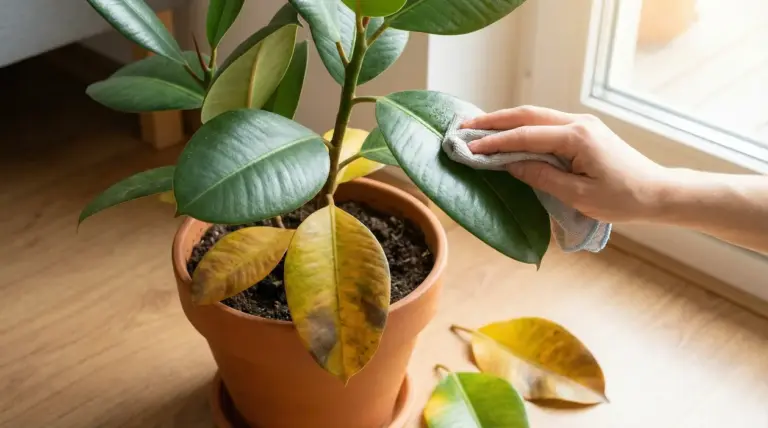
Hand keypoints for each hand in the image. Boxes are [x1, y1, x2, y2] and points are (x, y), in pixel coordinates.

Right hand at [462, 106, 665, 222]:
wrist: (657, 193)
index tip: (469, 147)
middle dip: (494, 120)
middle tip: (465, 126)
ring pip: (536, 115)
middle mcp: (578, 123)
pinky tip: (508, 134)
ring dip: (507, 121)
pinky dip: (522, 126)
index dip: (495, 142)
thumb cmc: (622, 199)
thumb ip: (542, 177)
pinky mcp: (583, 131)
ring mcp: (581, 124)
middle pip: (527, 114)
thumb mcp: (579, 195)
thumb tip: (511, 164)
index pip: (526, 135)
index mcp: (577, 138)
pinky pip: (546, 124)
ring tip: (479, 127)